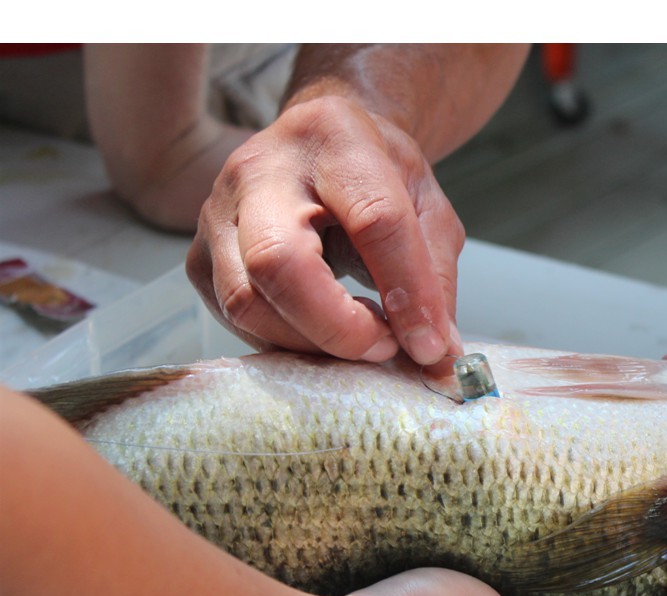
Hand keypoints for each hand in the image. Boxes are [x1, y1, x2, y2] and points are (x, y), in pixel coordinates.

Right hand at [186, 93, 463, 365]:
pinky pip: (233, 319)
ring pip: (247, 301)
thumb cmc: (376, 175)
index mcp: (336, 138)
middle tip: (385, 348)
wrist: (317, 146)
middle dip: (338, 328)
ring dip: (312, 343)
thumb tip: (438, 357)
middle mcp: (261, 169)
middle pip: (278, 262)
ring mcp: (217, 212)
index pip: (374, 220)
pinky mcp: (199, 256)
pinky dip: (286, 343)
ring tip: (360, 339)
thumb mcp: (427, 209)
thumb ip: (436, 279)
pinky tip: (323, 333)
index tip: (431, 345)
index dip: (407, 291)